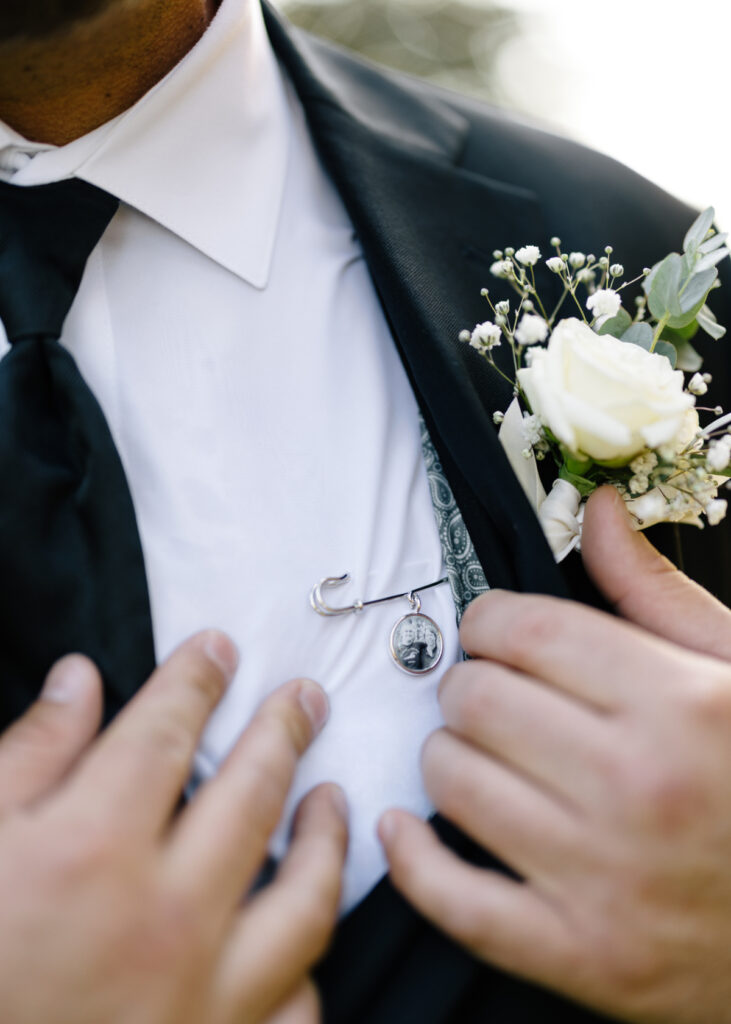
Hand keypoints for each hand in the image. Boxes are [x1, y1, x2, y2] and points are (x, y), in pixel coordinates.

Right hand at [0, 631, 347, 1023]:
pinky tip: (303, 941)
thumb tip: (78, 682)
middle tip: (306, 699)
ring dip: (327, 838)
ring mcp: (202, 997)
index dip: (196, 680)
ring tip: (332, 800)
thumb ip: (28, 757)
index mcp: (91, 852)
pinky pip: (295, 1008)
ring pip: (306, 898)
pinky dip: (305, 970)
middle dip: (284, 731)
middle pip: (252, 795)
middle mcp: (163, 918)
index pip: (166, 734)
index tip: (218, 651)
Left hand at [379, 486, 730, 1023]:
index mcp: (678, 703)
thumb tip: (598, 513)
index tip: (490, 630)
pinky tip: (405, 827)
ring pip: (452, 780)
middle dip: (469, 683)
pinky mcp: (581, 953)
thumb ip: (655, 591)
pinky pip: (455, 899)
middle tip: (489, 693)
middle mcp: (639, 787)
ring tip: (479, 753)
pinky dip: (413, 859)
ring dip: (448, 754)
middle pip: (477, 699)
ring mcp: (606, 877)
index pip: (523, 630)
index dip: (488, 620)